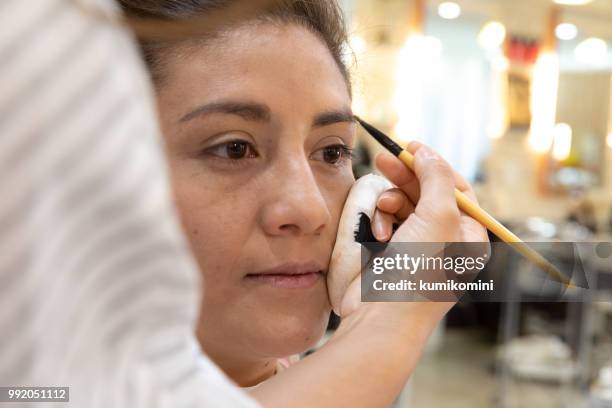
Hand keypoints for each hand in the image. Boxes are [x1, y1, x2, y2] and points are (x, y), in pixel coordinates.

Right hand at [337, 142, 487, 316]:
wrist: (381, 317)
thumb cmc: (418, 273)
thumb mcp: (438, 217)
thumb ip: (436, 178)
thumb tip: (427, 153)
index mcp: (468, 235)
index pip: (457, 188)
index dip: (435, 165)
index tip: (412, 147)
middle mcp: (445, 241)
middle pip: (427, 193)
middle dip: (406, 176)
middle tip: (383, 158)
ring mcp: (416, 248)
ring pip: (402, 206)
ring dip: (390, 203)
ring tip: (382, 209)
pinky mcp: (391, 254)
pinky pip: (385, 223)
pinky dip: (380, 222)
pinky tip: (377, 232)